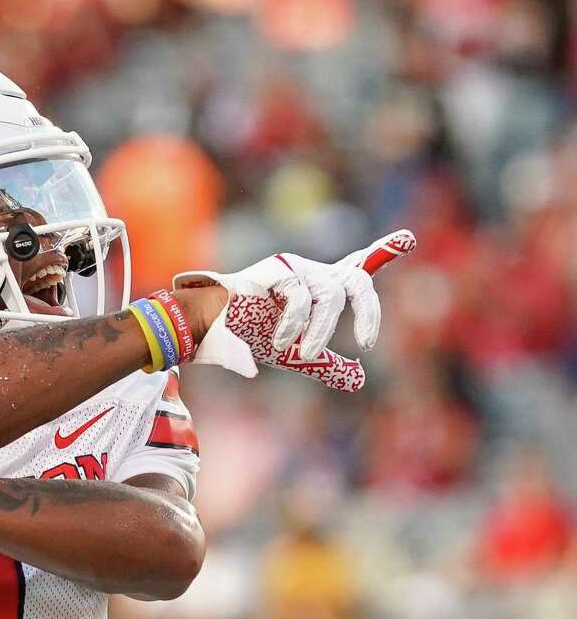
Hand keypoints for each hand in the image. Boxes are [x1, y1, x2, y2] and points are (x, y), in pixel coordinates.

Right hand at [175, 230, 415, 390]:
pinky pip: (302, 296)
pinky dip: (295, 324)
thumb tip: (360, 379)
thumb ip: (327, 365)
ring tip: (308, 353)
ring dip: (322, 330)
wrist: (210, 330)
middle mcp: (312, 274)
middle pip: (356, 279)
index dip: (382, 252)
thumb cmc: (249, 336)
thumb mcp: (296, 354)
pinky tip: (279, 341)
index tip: (409, 238)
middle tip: (366, 343)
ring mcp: (296, 269)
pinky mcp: (277, 270)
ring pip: (331, 295)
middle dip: (367, 310)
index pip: (356, 267)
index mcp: (319, 289)